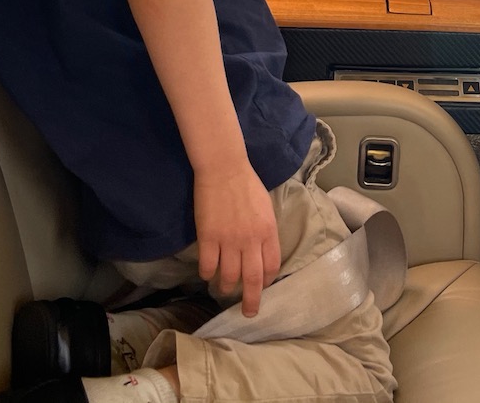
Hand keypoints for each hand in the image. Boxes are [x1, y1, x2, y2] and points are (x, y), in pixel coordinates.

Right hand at [193, 161, 280, 316]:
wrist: (224, 168)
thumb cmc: (247, 184)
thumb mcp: (266, 207)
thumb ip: (265, 231)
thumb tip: (262, 250)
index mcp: (268, 231)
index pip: (271, 266)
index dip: (266, 281)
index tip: (261, 286)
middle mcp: (251, 240)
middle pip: (253, 279)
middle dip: (251, 300)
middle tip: (248, 312)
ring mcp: (229, 240)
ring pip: (229, 276)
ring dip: (226, 287)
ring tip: (224, 289)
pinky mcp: (208, 237)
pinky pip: (208, 265)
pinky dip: (208, 274)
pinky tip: (207, 274)